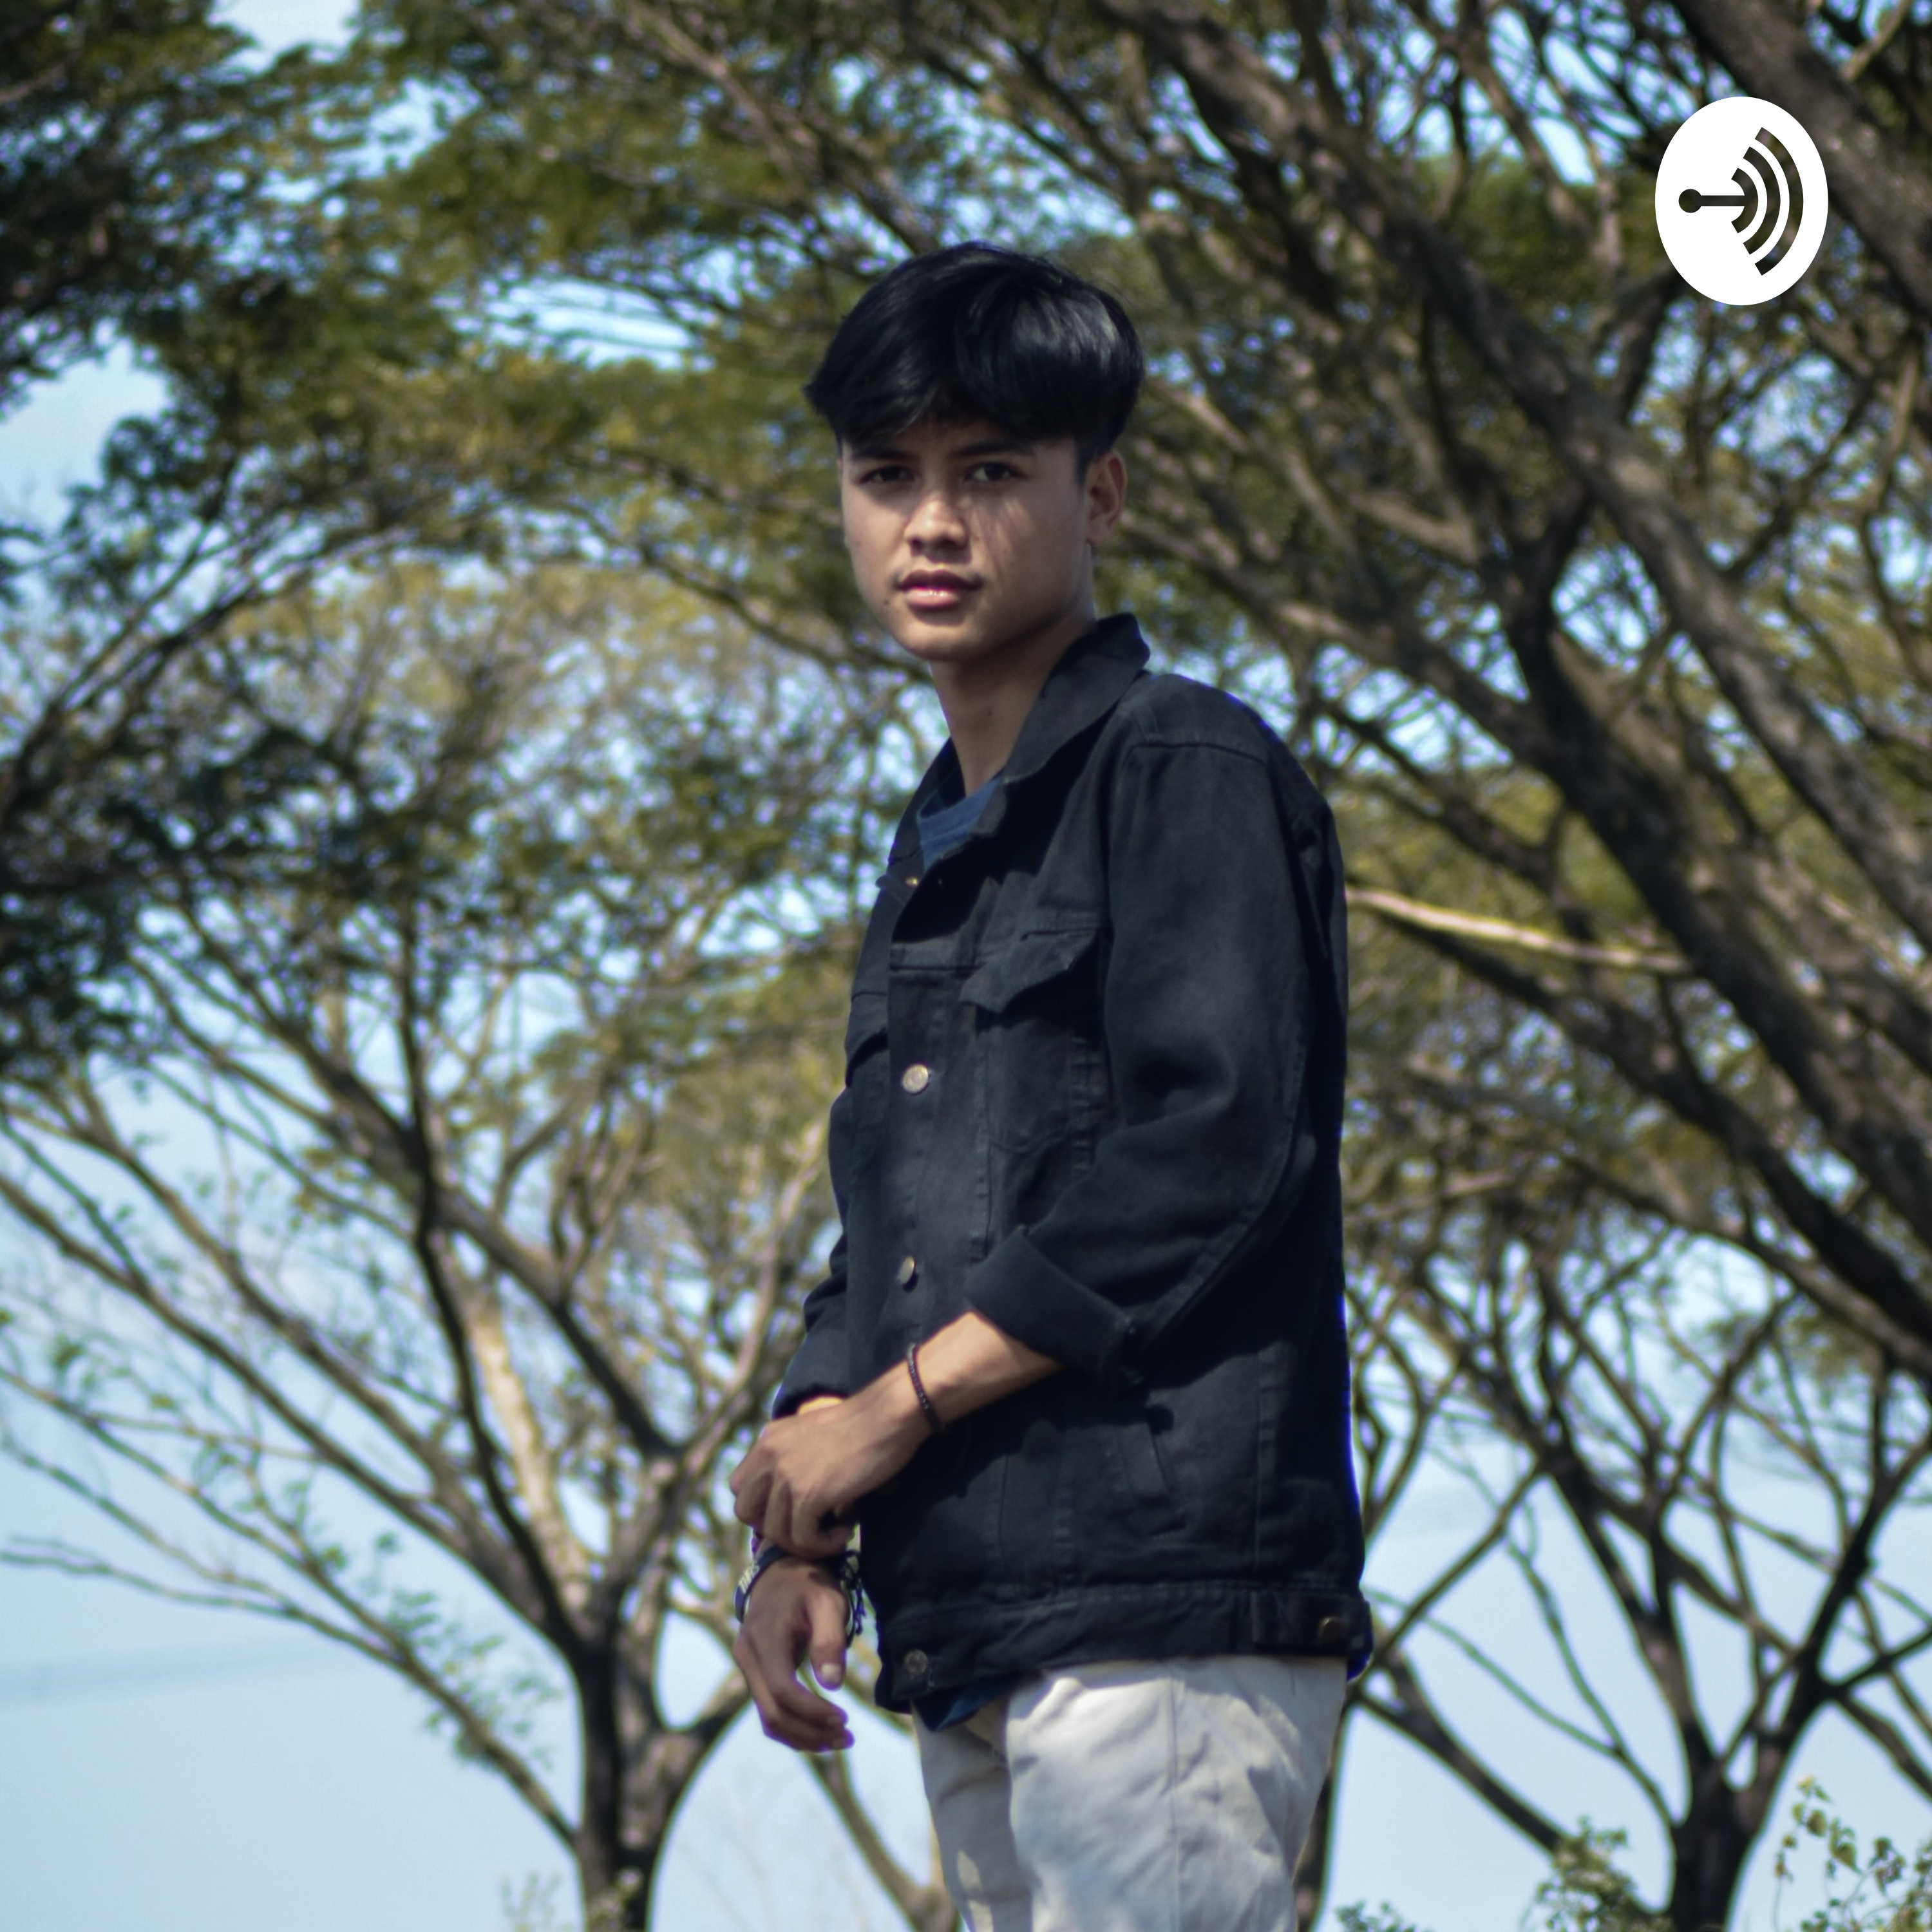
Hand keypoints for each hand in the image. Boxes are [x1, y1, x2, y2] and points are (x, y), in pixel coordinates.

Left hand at [729, 1371, 926, 1557]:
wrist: (888, 1416)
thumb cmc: (864, 1425)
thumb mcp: (812, 1435)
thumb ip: (792, 1459)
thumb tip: (790, 1506)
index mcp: (768, 1439)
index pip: (739, 1486)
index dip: (762, 1506)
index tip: (792, 1511)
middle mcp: (769, 1455)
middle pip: (745, 1512)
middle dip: (774, 1527)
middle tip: (807, 1525)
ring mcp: (786, 1475)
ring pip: (775, 1532)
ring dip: (806, 1541)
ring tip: (836, 1532)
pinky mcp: (807, 1495)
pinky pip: (802, 1540)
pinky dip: (825, 1545)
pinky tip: (846, 1531)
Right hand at [732, 1556, 855, 1751]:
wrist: (782, 1572)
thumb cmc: (809, 1584)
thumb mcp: (827, 1602)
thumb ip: (829, 1640)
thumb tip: (833, 1684)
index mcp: (764, 1639)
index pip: (782, 1689)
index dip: (812, 1711)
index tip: (844, 1719)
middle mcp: (747, 1656)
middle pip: (773, 1712)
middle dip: (810, 1732)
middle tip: (847, 1738)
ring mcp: (747, 1666)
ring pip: (768, 1717)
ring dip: (802, 1736)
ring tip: (838, 1740)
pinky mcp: (755, 1673)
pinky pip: (769, 1708)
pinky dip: (793, 1725)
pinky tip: (819, 1730)